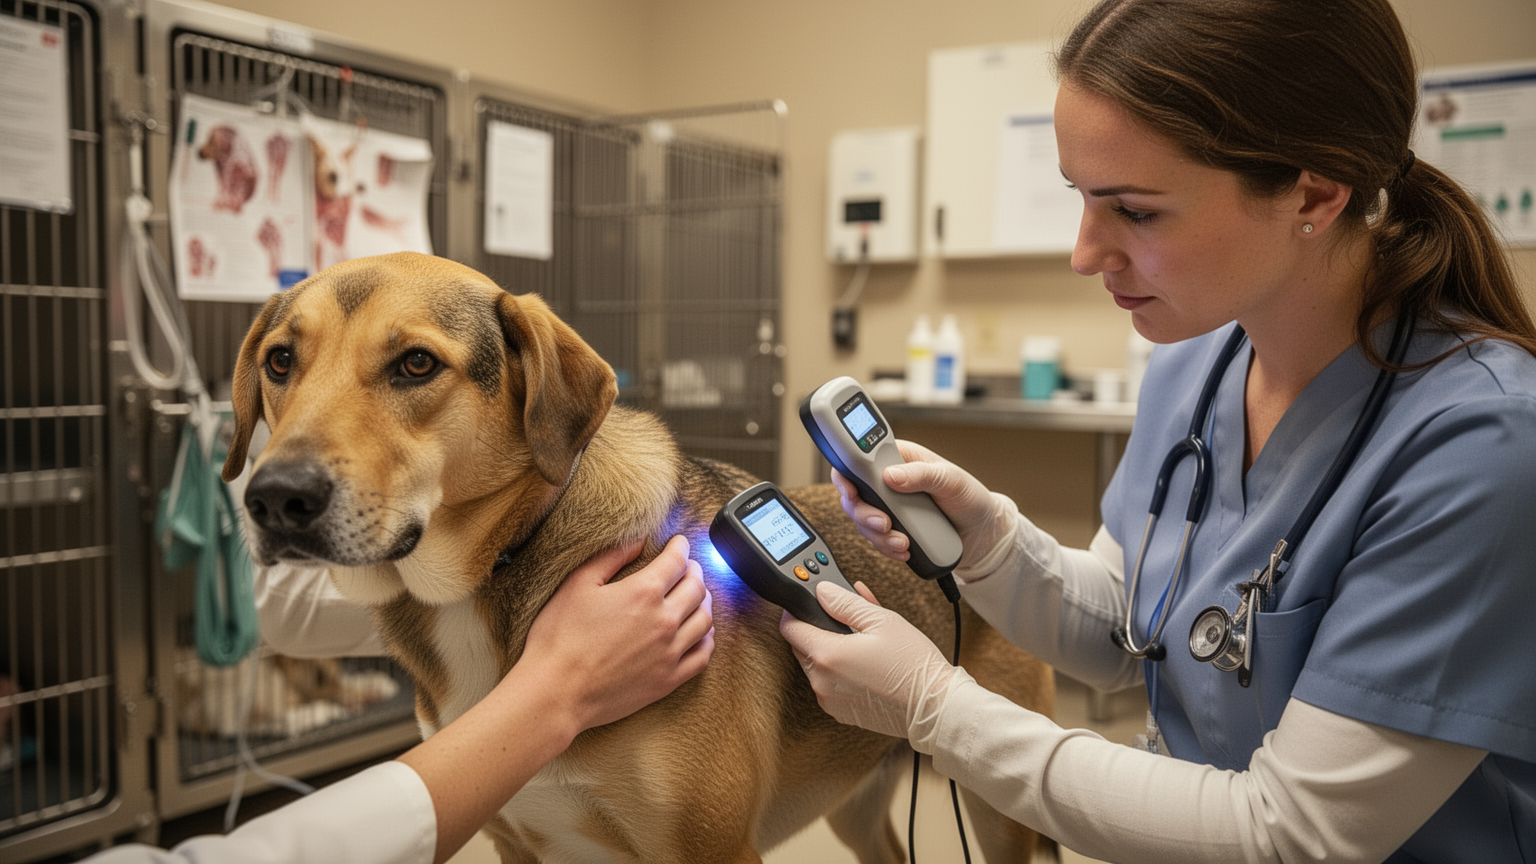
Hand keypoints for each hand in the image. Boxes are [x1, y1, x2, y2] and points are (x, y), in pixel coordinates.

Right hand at [521, 535, 714, 732]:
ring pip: (705, 620)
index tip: (679, 543)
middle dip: (695, 571)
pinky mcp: (669, 680)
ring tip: (698, 596)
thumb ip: (611, 557)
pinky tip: (702, 633)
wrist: (556, 691)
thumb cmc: (560, 637)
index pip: (676, 561)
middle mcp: (664, 620)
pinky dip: (707, 639)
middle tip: (689, 567)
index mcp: (643, 592)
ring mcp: (669, 652)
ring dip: (704, 602)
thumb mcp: (578, 584)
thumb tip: (638, 541)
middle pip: (696, 588)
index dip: (680, 547)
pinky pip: (702, 656)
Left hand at [779, 580, 969, 743]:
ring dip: (829, 649)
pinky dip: (839, 670)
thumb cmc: (912, 664)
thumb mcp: (881, 620)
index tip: (810, 603)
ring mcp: (829, 700)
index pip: (789, 627)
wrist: (934, 706)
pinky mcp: (840, 712)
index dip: (796, 610)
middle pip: (800, 646)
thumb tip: (822, 591)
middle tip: (843, 618)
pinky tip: (863, 661)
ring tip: (861, 639)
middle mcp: (821, 681)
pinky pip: (829, 684)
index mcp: (826, 655)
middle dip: (816, 629)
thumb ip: (845, 602)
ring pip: (814, 665)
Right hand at [831, 439, 1012, 570]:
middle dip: (863, 513)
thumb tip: (891, 475)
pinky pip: (876, 539)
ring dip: (877, 535)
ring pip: (862, 521)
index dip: (846, 473)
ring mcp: (888, 507)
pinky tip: (904, 550)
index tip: (851, 491)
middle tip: (884, 524)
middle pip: (854, 495)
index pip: (858, 459)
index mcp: (897, 458)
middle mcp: (887, 481)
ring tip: (902, 542)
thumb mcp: (950, 479)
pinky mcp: (893, 529)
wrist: (981, 533)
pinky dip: (886, 548)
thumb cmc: (969, 497)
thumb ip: (921, 475)